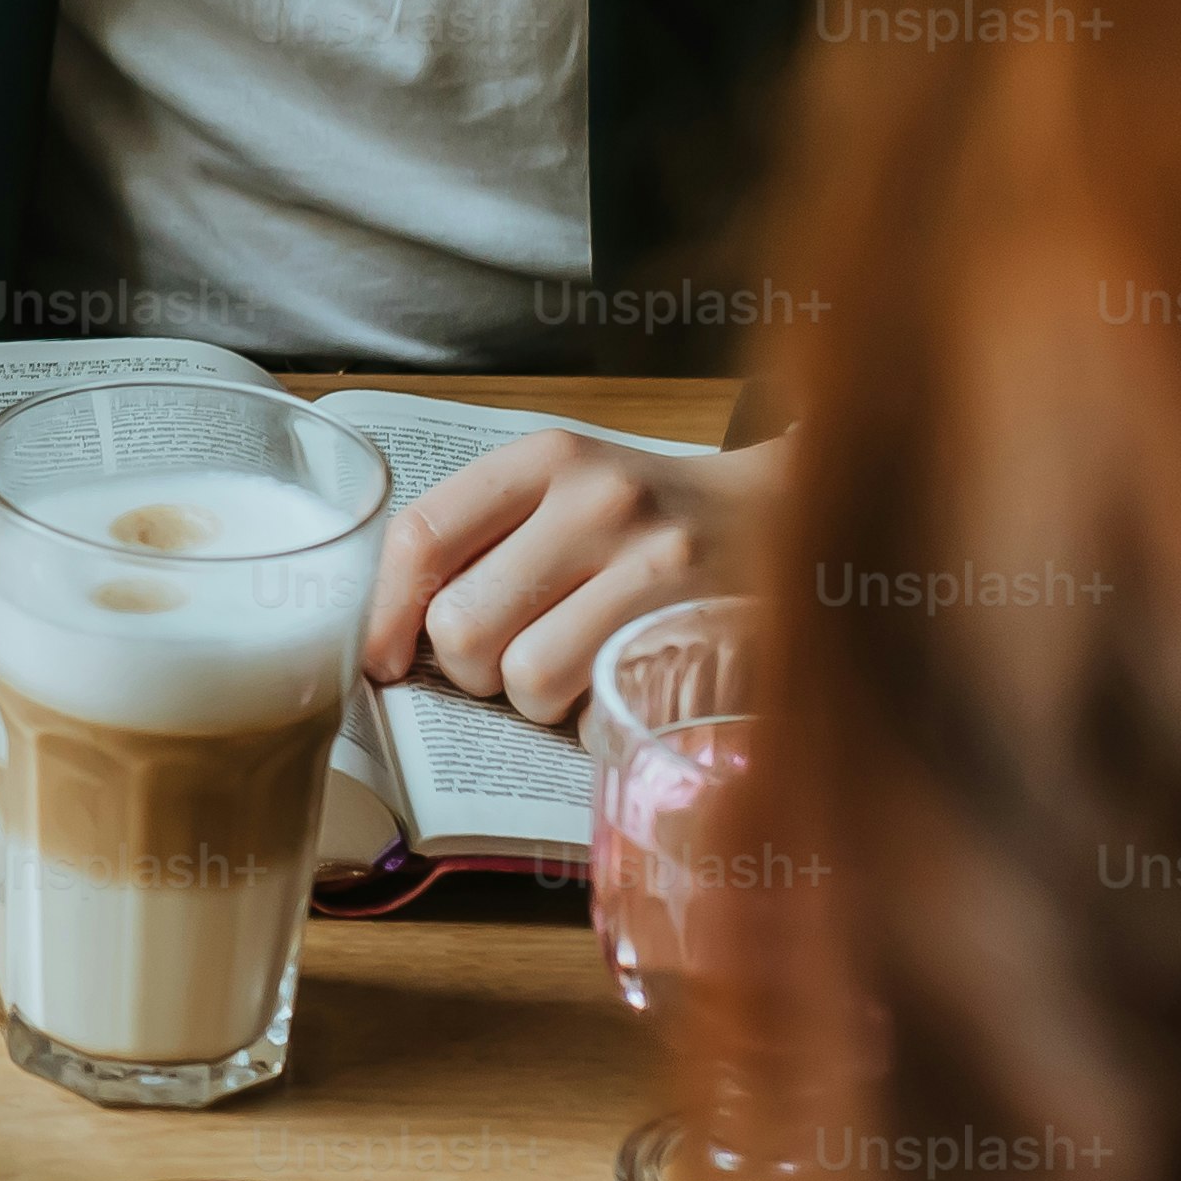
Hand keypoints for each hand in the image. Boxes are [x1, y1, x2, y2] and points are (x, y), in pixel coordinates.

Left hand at [359, 429, 780, 724]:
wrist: (799, 517)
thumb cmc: (652, 520)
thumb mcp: (568, 491)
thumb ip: (482, 538)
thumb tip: (386, 637)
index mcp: (550, 459)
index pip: (422, 537)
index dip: (382, 617)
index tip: (382, 661)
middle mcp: (603, 502)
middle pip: (463, 626)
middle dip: (471, 668)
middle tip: (509, 658)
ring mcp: (661, 569)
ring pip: (527, 679)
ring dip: (535, 701)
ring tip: (573, 670)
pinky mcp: (705, 634)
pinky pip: (601, 714)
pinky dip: (597, 721)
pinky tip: (619, 687)